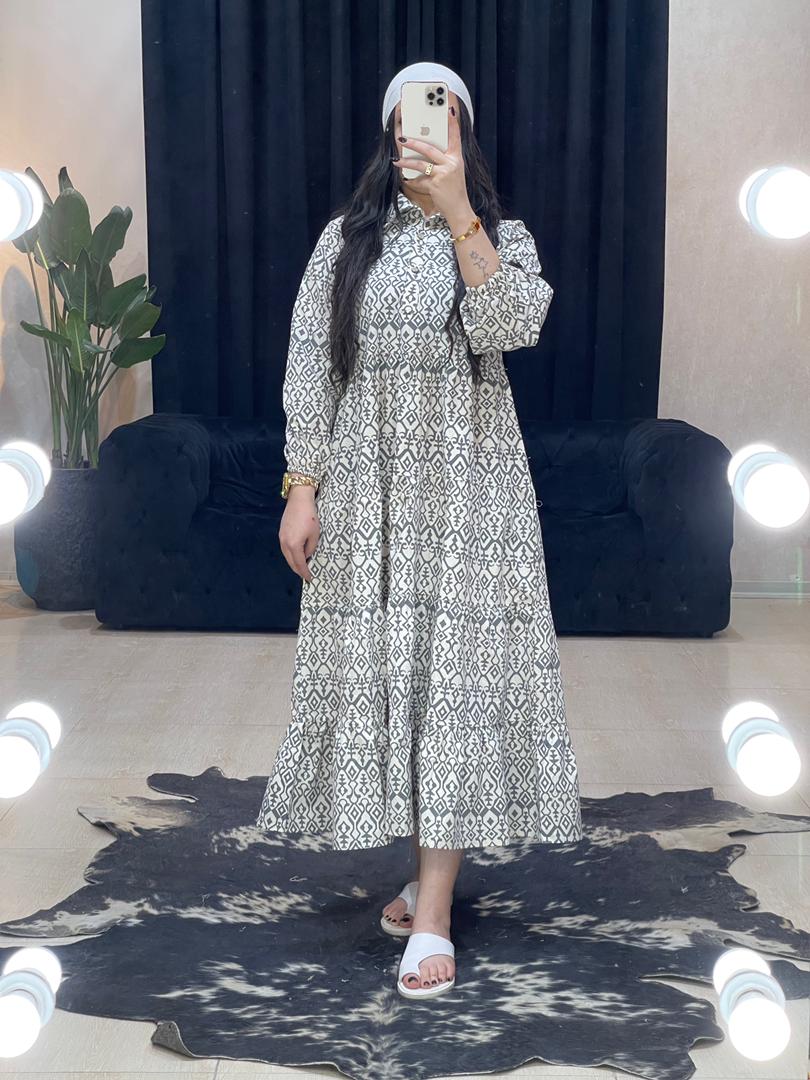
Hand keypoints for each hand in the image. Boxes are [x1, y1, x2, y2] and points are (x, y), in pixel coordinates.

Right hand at [279, 485, 319, 581]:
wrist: (299, 500)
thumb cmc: (309, 517)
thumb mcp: (314, 535)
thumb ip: (310, 549)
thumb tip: (306, 556)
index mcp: (294, 545)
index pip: (299, 564)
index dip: (305, 572)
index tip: (309, 578)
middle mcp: (284, 544)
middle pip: (290, 562)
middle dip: (298, 570)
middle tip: (306, 575)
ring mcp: (281, 538)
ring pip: (286, 556)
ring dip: (294, 563)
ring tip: (302, 567)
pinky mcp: (281, 533)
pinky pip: (285, 549)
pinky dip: (290, 555)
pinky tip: (296, 555)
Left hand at [392, 105, 471, 221]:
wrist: (459, 209)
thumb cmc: (454, 191)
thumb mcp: (453, 172)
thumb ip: (443, 161)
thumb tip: (425, 153)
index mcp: (457, 158)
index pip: (455, 137)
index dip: (452, 123)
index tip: (449, 110)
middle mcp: (451, 164)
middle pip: (429, 148)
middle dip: (414, 143)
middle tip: (403, 138)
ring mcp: (443, 174)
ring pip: (420, 164)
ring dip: (406, 162)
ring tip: (397, 160)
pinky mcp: (435, 184)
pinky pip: (419, 180)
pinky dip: (412, 181)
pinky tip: (406, 180)